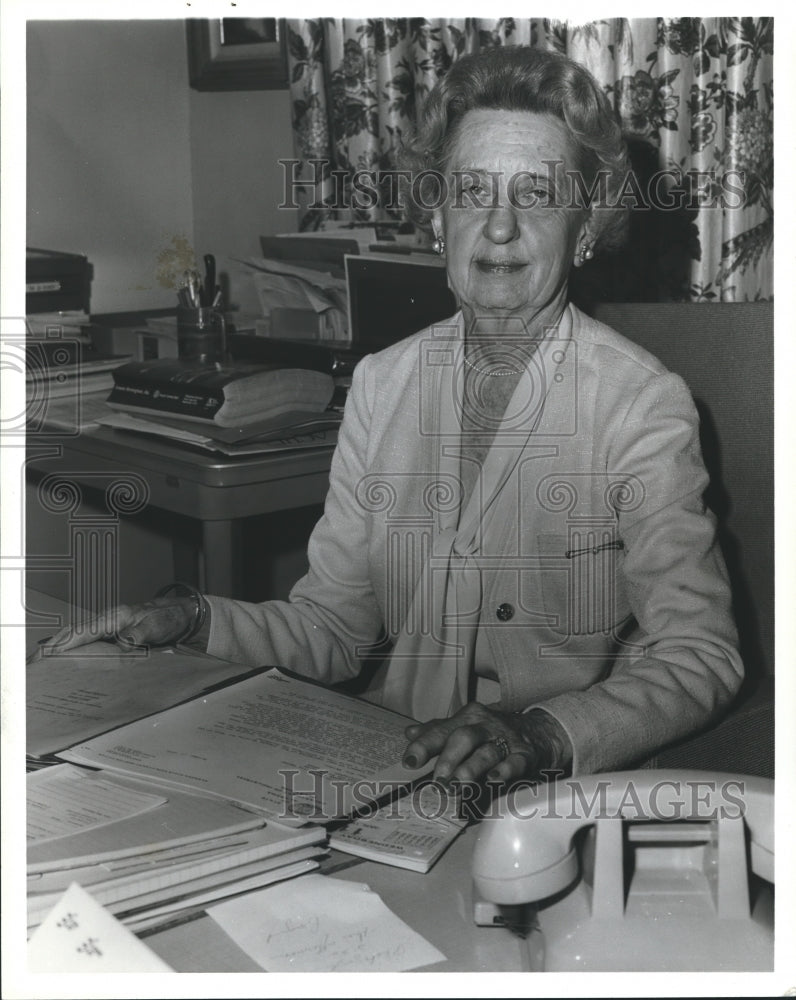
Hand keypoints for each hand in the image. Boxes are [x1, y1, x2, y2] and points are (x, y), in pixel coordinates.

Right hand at [39, 597, 199, 653]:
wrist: (181, 613)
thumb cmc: (167, 618)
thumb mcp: (155, 627)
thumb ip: (137, 636)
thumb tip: (121, 645)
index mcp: (115, 617)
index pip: (83, 632)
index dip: (64, 644)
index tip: (48, 655)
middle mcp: (108, 619)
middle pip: (73, 632)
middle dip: (52, 646)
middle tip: (34, 662)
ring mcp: (108, 624)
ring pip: (77, 636)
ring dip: (58, 647)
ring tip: (40, 662)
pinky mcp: (112, 631)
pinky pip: (86, 639)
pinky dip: (71, 647)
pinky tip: (63, 657)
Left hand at [402, 702, 572, 787]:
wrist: (537, 730)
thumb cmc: (491, 731)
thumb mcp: (464, 726)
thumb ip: (437, 731)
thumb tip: (409, 733)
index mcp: (466, 718)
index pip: (441, 730)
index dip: (424, 745)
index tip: (409, 762)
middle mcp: (485, 726)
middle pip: (463, 738)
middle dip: (448, 758)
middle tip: (438, 780)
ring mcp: (505, 740)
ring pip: (487, 752)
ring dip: (471, 768)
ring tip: (457, 784)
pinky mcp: (525, 755)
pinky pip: (515, 762)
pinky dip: (504, 770)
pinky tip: (493, 779)